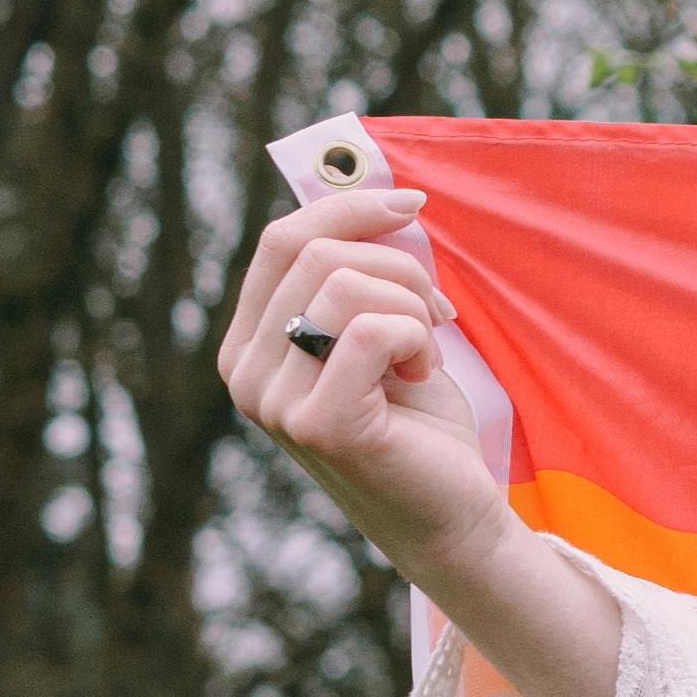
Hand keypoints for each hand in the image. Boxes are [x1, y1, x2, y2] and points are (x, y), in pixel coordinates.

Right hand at [220, 183, 507, 580]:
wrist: (451, 511)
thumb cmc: (419, 420)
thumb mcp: (381, 328)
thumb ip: (358, 271)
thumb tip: (371, 184)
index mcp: (251, 342)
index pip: (282, 238)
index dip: (350, 207)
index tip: (413, 206)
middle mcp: (246, 373)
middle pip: (316, 252)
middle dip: (399, 267)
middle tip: (433, 315)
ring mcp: (273, 402)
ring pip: (347, 284)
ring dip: (412, 307)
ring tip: (423, 354)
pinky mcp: (319, 424)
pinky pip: (371, 329)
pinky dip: (416, 340)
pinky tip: (421, 378)